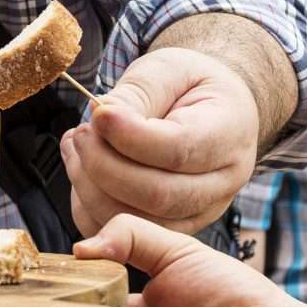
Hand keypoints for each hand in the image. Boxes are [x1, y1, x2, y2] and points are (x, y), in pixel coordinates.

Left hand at [61, 48, 260, 235]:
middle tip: (81, 134)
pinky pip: (123, 236)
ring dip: (91, 188)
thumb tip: (102, 117)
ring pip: (139, 222)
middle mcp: (222, 183)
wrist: (213, 110)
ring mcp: (199, 213)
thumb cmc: (189, 86)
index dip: (130, 137)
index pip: (179, 150)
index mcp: (230, 135)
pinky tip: (81, 171)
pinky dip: (89, 207)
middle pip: (158, 195)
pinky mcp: (171, 229)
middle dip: (104, 166)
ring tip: (76, 148)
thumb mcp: (168, 69)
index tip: (97, 115)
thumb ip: (138, 93)